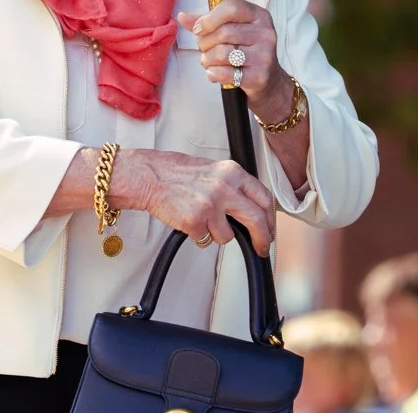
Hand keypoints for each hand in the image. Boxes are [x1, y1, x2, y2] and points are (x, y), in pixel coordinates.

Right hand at [116, 148, 276, 255]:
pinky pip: (206, 241)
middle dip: (262, 239)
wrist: (148, 176)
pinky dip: (199, 236)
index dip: (270, 219)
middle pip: (256, 220)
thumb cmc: (176, 172)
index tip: (269, 229)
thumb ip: (234, 186)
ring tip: (202, 220)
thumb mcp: (213, 170)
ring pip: (228, 236)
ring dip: (217, 234)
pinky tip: (189, 222)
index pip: (264, 198)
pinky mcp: (195, 221)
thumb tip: (251, 208)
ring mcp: (210, 205)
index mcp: (232, 172)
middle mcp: (225, 187)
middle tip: (261, 248)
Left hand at [182, 0, 292, 121]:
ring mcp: (264, 56)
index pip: (231, 8)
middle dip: (205, 42)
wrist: (268, 80)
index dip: (209, 18)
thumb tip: (182, 16)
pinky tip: (213, 72)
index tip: (198, 29)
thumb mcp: (230, 30)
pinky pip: (226, 73)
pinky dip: (213, 73)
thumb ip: (206, 22)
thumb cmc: (245, 50)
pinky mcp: (259, 76)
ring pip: (223, 53)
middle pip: (224, 32)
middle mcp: (266, 33)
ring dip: (208, 58)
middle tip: (204, 48)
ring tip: (209, 60)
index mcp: (259, 16)